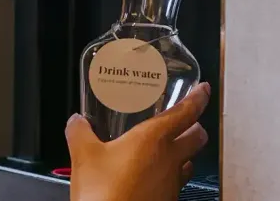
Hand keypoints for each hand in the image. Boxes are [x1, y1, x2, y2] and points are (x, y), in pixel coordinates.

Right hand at [66, 83, 210, 200]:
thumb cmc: (103, 190)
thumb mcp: (83, 155)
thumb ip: (79, 132)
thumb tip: (76, 120)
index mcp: (154, 140)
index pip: (186, 113)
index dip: (197, 99)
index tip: (203, 89)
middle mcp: (170, 160)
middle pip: (197, 138)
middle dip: (195, 126)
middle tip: (185, 119)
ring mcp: (171, 185)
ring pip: (189, 162)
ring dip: (184, 153)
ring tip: (167, 148)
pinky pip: (175, 183)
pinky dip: (169, 174)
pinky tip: (150, 175)